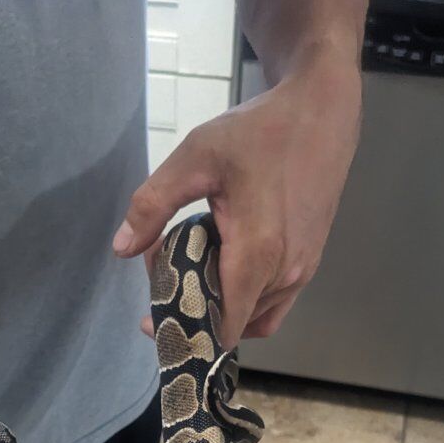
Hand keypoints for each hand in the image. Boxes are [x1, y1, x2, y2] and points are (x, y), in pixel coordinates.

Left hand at [114, 52, 361, 347]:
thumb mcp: (194, 158)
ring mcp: (302, 272)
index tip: (153, 317)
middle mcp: (285, 273)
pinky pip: (273, 307)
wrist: (321, 112)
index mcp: (258, 253)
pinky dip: (244, 305)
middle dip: (193, 311)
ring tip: (191, 270)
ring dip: (218, 307)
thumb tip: (122, 249)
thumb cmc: (258, 132)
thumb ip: (153, 204)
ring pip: (253, 319)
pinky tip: (221, 275)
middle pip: (231, 324)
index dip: (185, 330)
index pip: (221, 326)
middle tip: (164, 277)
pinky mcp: (310, 265)